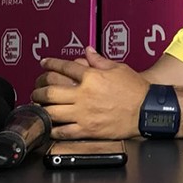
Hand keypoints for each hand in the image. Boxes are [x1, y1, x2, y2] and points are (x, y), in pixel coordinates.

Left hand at [31, 47, 149, 139]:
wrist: (147, 110)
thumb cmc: (136, 89)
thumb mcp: (119, 68)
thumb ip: (99, 60)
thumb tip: (87, 51)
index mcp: (91, 77)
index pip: (64, 67)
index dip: (50, 64)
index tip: (43, 63)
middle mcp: (84, 95)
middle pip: (51, 92)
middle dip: (39, 90)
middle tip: (36, 91)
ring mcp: (84, 114)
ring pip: (52, 112)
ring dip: (42, 109)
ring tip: (38, 108)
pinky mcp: (88, 130)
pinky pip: (63, 131)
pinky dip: (53, 129)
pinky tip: (50, 127)